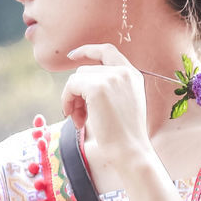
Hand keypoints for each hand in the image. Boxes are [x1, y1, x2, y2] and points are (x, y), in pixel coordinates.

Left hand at [61, 44, 147, 159]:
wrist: (130, 149)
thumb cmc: (124, 134)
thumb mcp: (122, 103)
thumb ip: (108, 87)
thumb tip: (77, 80)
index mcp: (133, 75)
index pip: (107, 50)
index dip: (88, 50)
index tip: (72, 56)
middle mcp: (124, 72)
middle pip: (86, 69)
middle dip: (77, 91)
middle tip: (77, 115)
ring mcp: (112, 78)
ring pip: (77, 77)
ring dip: (72, 98)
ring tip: (79, 120)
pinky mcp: (98, 87)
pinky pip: (72, 85)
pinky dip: (67, 100)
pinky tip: (74, 118)